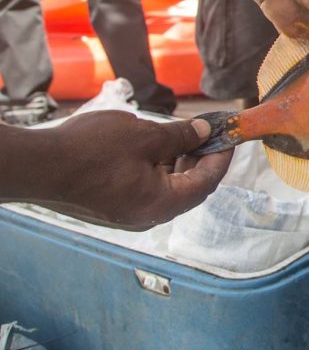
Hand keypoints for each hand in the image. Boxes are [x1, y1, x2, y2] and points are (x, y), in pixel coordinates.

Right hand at [36, 112, 232, 229]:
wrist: (37, 166)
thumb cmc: (90, 150)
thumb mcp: (145, 135)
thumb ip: (181, 136)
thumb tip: (204, 133)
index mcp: (163, 203)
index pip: (207, 182)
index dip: (222, 156)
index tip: (230, 136)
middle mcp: (148, 216)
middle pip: (189, 188)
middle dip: (202, 159)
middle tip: (209, 132)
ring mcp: (128, 215)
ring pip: (167, 188)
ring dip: (178, 163)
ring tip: (181, 135)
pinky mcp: (113, 208)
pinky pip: (146, 189)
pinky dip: (157, 169)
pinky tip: (153, 147)